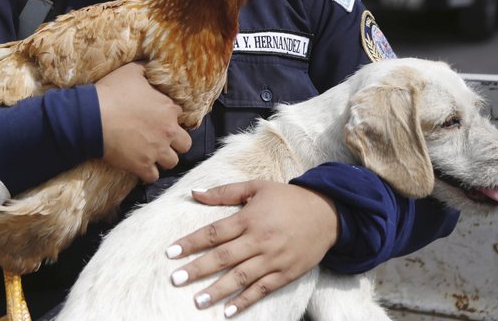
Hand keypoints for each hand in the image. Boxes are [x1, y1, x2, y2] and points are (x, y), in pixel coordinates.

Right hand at [96, 62, 191, 182]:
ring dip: (163, 158)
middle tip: (161, 139)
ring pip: (172, 162)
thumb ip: (148, 69)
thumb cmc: (112, 92)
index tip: (160, 118)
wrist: (92, 117)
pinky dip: (147, 173)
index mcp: (168, 109)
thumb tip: (154, 66)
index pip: (181, 116)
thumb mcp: (132, 71)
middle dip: (175, 142)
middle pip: (185, 144)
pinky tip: (140, 166)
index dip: (171, 117)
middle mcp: (167, 131)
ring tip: (151, 153)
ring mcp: (156, 150)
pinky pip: (153, 177)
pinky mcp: (141, 165)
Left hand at [166, 181, 337, 316]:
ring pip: (241, 277)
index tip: (170, 253)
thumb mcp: (257, 188)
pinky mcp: (285, 273)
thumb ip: (225, 192)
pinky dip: (245, 301)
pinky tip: (228, 311)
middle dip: (198, 269)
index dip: (191, 242)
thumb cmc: (288, 198)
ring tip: (197, 301)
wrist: (327, 214)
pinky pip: (262, 289)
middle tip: (176, 279)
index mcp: (250, 217)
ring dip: (218, 290)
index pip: (214, 232)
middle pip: (223, 257)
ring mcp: (273, 259)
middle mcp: (259, 239)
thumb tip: (195, 192)